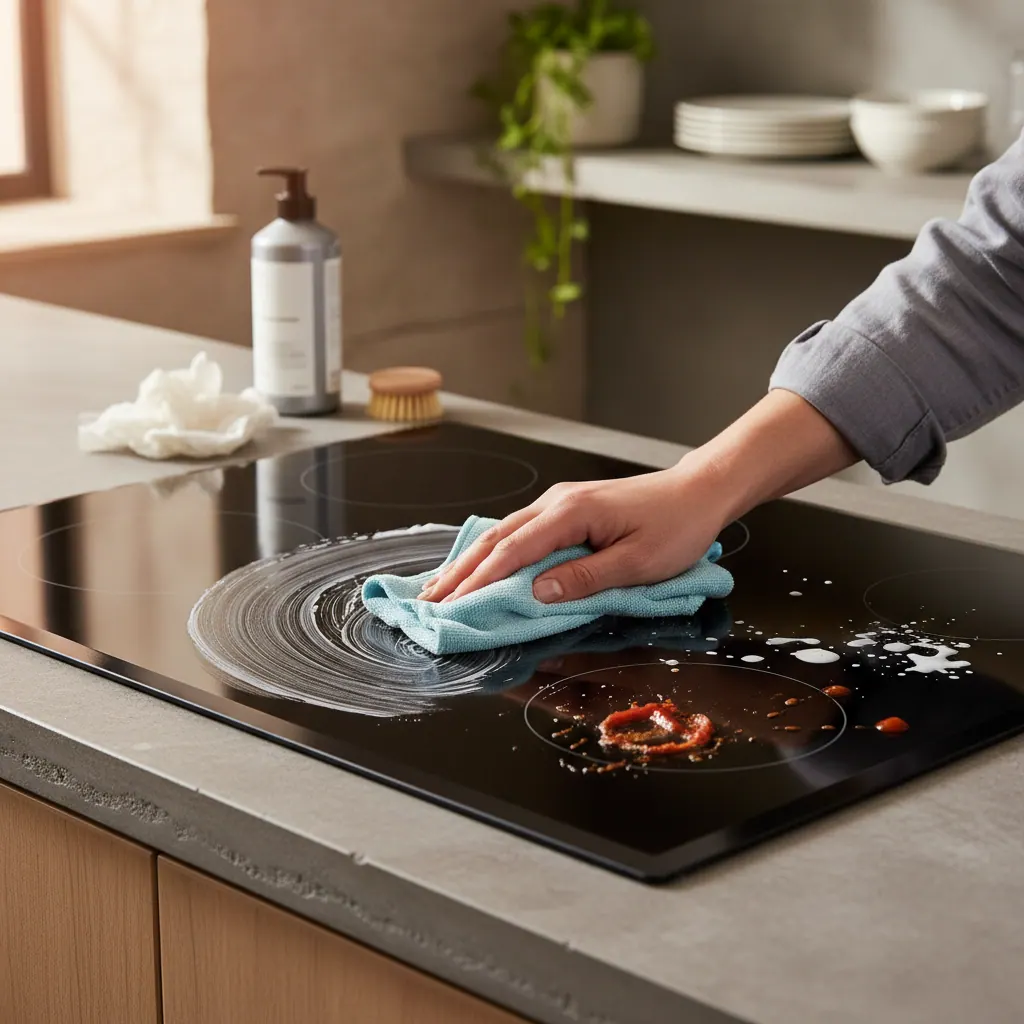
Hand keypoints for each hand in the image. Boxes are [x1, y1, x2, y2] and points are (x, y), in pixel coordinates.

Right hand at [418, 390, 857, 604]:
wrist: (699, 490)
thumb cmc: (677, 526)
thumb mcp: (639, 562)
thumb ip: (587, 578)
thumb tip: (538, 593)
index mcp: (571, 514)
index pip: (515, 551)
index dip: (480, 581)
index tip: (453, 606)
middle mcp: (557, 503)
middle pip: (498, 539)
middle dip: (461, 572)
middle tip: (429, 601)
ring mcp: (559, 502)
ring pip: (503, 533)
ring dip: (471, 561)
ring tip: (442, 586)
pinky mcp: (566, 508)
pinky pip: (519, 530)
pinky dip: (493, 550)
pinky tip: (480, 563)